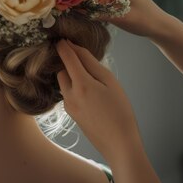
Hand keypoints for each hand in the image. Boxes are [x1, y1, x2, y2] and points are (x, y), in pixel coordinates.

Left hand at [56, 39, 138, 162]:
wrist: (119, 144)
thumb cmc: (120, 111)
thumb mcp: (110, 82)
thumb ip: (91, 63)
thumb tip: (76, 49)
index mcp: (81, 84)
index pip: (66, 58)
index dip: (64, 46)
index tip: (62, 37)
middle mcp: (69, 95)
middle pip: (62, 70)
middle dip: (68, 62)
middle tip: (81, 58)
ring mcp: (68, 106)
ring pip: (64, 83)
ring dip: (71, 75)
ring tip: (90, 76)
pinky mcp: (71, 115)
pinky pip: (68, 94)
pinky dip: (74, 87)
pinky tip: (91, 92)